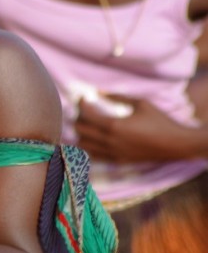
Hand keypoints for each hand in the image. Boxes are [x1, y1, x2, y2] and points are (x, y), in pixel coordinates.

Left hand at [75, 95, 200, 161]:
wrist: (175, 144)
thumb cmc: (160, 121)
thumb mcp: (141, 103)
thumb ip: (119, 96)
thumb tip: (100, 91)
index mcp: (114, 125)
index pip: (86, 114)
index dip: (81, 104)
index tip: (83, 97)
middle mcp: (110, 141)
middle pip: (80, 130)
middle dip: (78, 117)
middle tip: (85, 110)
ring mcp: (113, 153)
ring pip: (83, 145)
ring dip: (81, 133)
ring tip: (88, 124)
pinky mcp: (118, 161)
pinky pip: (93, 156)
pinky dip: (88, 147)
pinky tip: (93, 138)